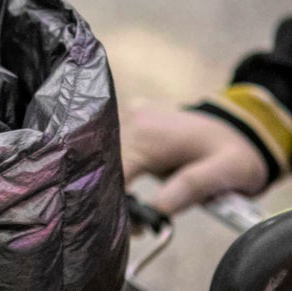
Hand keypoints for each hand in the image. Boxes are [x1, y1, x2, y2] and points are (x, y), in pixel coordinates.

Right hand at [121, 104, 268, 214]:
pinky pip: (119, 152)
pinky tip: (144, 187)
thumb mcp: (228, 170)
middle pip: (110, 168)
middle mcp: (133, 122)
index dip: (118, 204)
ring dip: (123, 186)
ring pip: (113, 161)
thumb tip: (158, 208)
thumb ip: (193, 185)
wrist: (240, 126)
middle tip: (141, 227)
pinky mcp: (133, 123)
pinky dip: (126, 173)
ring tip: (148, 208)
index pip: (116, 174)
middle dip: (121, 198)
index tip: (134, 229)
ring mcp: (132, 120)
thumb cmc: (236, 151)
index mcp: (150, 135)